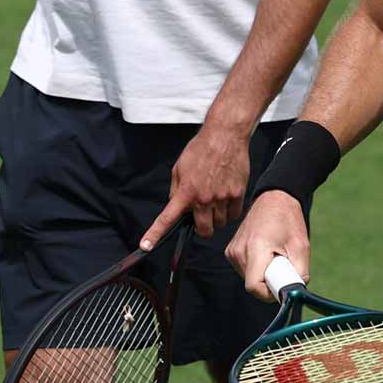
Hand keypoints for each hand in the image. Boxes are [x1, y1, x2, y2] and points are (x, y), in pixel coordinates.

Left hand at [140, 120, 249, 247]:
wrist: (225, 136)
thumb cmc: (201, 149)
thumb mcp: (179, 168)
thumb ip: (176, 190)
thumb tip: (176, 205)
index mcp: (185, 192)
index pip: (167, 218)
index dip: (155, 234)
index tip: (145, 246)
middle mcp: (204, 198)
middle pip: (204, 230)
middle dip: (202, 227)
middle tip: (202, 216)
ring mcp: (222, 197)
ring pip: (220, 223)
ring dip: (217, 218)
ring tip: (216, 200)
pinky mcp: (237, 194)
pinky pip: (234, 215)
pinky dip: (230, 212)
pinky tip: (226, 199)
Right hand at [226, 190, 310, 300]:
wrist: (274, 197)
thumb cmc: (288, 220)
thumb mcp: (301, 247)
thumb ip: (300, 273)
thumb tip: (295, 292)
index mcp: (255, 248)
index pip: (254, 287)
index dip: (269, 293)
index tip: (282, 285)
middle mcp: (239, 250)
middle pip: (252, 283)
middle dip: (269, 281)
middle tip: (282, 264)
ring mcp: (232, 251)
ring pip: (248, 278)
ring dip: (263, 274)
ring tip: (274, 255)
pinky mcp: (231, 251)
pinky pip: (245, 270)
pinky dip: (257, 267)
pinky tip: (265, 252)